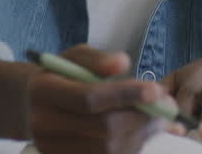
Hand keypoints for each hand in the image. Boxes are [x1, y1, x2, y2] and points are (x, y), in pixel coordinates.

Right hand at [26, 44, 172, 153]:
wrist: (34, 105)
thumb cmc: (62, 76)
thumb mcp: (76, 57)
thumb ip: (98, 59)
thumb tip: (123, 63)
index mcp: (43, 91)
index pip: (89, 98)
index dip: (126, 95)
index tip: (156, 90)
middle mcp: (43, 125)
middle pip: (102, 129)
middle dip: (141, 117)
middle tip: (167, 104)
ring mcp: (52, 149)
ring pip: (108, 149)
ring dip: (141, 134)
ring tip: (159, 117)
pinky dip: (131, 146)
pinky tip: (143, 131)